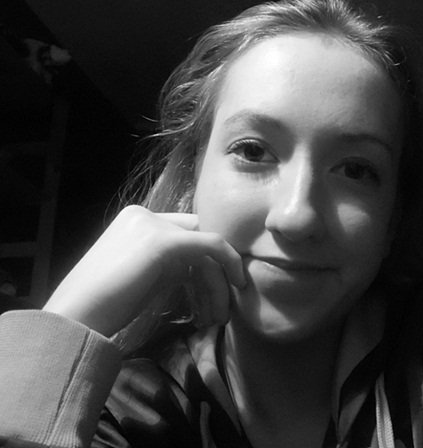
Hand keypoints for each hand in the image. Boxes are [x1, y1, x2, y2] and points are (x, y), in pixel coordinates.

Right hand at [43, 205, 244, 336]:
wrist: (74, 318)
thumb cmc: (101, 309)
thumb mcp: (142, 279)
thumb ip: (168, 266)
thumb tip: (199, 272)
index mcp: (136, 222)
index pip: (185, 234)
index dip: (204, 265)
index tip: (210, 299)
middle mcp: (145, 216)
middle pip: (199, 238)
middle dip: (214, 274)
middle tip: (220, 311)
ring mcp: (153, 225)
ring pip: (207, 246)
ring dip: (219, 283)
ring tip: (219, 317)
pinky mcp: (163, 241)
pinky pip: (212, 245)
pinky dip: (230, 263)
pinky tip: (236, 286)